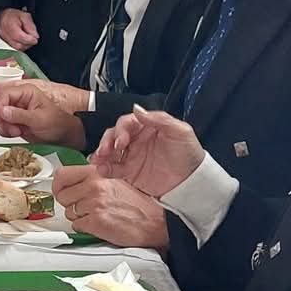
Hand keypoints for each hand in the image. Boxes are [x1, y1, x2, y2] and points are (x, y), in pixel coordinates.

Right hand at [0, 7, 38, 50]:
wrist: (3, 16)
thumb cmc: (14, 15)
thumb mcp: (25, 16)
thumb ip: (30, 26)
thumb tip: (35, 36)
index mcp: (10, 25)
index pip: (20, 37)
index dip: (29, 40)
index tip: (36, 39)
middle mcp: (5, 34)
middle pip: (18, 45)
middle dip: (28, 43)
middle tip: (33, 39)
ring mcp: (4, 39)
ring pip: (17, 48)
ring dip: (25, 45)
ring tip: (28, 39)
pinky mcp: (5, 42)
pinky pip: (15, 48)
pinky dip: (21, 46)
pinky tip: (23, 40)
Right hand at [0, 78, 87, 145]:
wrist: (61, 134)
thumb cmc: (56, 122)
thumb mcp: (38, 118)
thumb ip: (19, 115)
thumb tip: (3, 111)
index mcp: (26, 92)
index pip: (5, 94)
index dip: (0, 105)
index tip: (1, 116)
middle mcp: (19, 100)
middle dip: (1, 117)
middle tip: (10, 125)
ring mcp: (15, 111)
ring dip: (3, 126)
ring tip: (16, 131)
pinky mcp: (14, 121)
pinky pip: (2, 125)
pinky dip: (5, 131)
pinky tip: (16, 133)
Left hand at [51, 163, 168, 249]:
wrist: (154, 222)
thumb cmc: (138, 204)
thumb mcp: (115, 181)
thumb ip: (93, 179)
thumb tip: (71, 182)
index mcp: (98, 173)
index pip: (62, 175)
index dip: (58, 185)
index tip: (60, 191)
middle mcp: (95, 186)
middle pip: (62, 196)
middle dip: (69, 204)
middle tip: (82, 207)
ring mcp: (94, 204)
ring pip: (69, 212)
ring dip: (78, 217)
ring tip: (95, 215)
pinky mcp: (96, 221)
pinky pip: (77, 226)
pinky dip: (85, 227)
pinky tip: (98, 224)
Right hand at [91, 106, 205, 198]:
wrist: (193, 180)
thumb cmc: (189, 152)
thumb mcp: (180, 131)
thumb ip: (159, 119)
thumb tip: (137, 109)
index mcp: (147, 127)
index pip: (127, 123)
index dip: (121, 130)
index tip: (121, 140)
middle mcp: (136, 139)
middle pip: (114, 136)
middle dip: (107, 141)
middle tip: (106, 150)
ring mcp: (132, 156)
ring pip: (110, 151)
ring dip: (101, 154)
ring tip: (97, 159)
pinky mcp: (130, 172)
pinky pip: (113, 169)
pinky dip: (104, 168)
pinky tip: (101, 169)